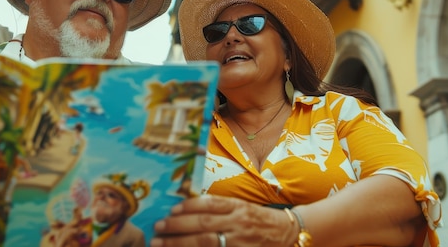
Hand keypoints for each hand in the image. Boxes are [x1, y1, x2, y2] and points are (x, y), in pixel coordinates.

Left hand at [151, 195, 296, 246]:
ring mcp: (240, 242)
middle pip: (203, 224)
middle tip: (158, 227)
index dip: (188, 206)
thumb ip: (220, 208)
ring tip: (160, 243)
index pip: (209, 204)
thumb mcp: (243, 208)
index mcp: (239, 207)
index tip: (171, 209)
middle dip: (177, 226)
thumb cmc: (261, 221)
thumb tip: (188, 208)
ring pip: (205, 242)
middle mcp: (239, 223)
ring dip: (180, 243)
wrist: (289, 234)